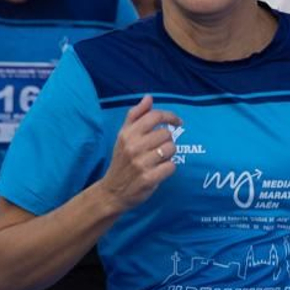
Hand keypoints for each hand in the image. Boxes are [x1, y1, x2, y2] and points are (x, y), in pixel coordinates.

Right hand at [99, 95, 180, 212]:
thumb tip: (148, 97)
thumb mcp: (123, 136)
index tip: (178, 122)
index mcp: (127, 134)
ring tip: (158, 159)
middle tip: (159, 148)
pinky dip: (168, 168)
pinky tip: (159, 170)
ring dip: (169, 155)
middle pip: (166, 134)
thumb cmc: (121, 160)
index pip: (155, 116)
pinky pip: (171, 166)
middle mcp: (133, 146)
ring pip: (171, 149)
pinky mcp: (149, 178)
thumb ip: (135, 115)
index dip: (170, 116)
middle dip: (167, 141)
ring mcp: (141, 163)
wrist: (112, 191)